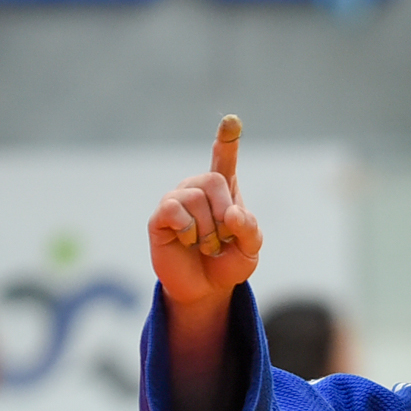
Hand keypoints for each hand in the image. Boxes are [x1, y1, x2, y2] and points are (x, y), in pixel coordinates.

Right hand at [148, 114, 263, 310]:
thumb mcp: (250, 249)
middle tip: (223, 240)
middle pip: (213, 181)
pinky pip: (174, 210)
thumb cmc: (228, 263)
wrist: (205, 289)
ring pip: (195, 199)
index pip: (224, 159)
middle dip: (225, 216)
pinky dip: (188, 231)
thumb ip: (250, 229)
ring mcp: (177, 200)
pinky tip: (187, 242)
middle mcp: (198, 188)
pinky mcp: (160, 217)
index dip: (227, 140)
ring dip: (208, 232)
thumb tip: (233, 214)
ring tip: (206, 246)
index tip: (232, 120)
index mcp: (224, 190)